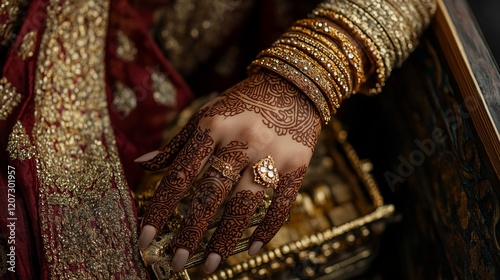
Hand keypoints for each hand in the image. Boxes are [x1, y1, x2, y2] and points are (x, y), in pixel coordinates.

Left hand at [136, 71, 320, 273]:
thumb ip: (178, 142)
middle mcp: (243, 141)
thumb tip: (142, 164)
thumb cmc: (244, 102)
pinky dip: (267, 228)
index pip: (181, 174)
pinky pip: (282, 203)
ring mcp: (272, 154)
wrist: (295, 85)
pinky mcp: (298, 165)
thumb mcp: (208, 113)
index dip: (161, 208)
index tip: (145, 238)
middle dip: (192, 231)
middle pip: (212, 193)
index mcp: (214, 126)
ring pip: (246, 204)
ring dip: (226, 238)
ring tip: (210, 265)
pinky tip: (253, 249)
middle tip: (177, 262)